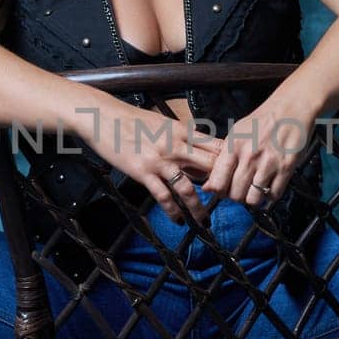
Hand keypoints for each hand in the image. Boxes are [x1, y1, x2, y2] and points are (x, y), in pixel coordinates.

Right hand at [91, 104, 223, 224]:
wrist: (103, 117)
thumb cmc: (132, 118)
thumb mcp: (163, 122)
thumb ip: (182, 136)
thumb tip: (197, 151)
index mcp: (182, 130)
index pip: (216, 147)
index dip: (229, 162)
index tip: (235, 176)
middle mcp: (175, 146)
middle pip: (209, 167)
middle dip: (220, 185)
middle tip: (225, 201)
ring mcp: (159, 160)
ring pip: (188, 188)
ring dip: (198, 208)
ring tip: (204, 221)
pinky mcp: (143, 172)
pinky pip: (163, 196)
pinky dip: (173, 211)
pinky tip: (178, 220)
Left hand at [202, 96, 315, 208]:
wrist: (290, 108)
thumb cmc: (262, 121)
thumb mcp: (236, 134)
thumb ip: (221, 160)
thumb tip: (208, 186)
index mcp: (233, 147)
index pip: (217, 183)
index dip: (218, 192)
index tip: (222, 190)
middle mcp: (249, 156)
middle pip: (235, 195)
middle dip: (236, 197)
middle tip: (241, 190)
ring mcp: (269, 163)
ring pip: (254, 199)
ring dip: (253, 199)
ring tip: (255, 190)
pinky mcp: (286, 168)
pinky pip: (274, 194)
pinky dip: (270, 195)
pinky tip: (269, 186)